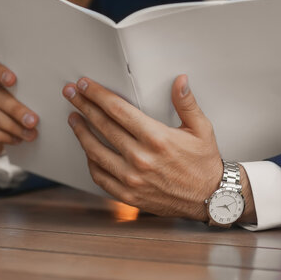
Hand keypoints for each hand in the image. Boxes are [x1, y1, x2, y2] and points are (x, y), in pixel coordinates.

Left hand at [62, 75, 255, 222]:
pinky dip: (90, 161)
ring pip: (95, 151)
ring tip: (73, 119)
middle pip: (102, 126)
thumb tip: (180, 80)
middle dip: (83, 106)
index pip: (117, 110)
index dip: (97, 94)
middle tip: (70, 94)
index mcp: (156, 138)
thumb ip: (186, 103)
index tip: (84, 85)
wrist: (210, 199)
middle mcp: (140, 158)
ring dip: (81, 132)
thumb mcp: (201, 129)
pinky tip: (87, 150)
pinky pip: (100, 176)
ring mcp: (132, 179)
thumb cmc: (204, 163)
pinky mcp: (128, 196)